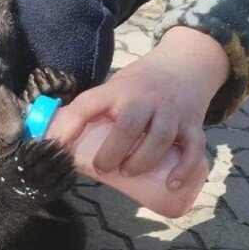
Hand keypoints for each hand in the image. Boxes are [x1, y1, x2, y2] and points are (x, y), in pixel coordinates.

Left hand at [47, 26, 228, 188]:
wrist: (184, 65)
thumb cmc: (140, 84)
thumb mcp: (114, 87)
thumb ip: (92, 109)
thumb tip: (55, 138)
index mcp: (118, 90)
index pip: (89, 104)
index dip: (69, 126)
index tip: (56, 148)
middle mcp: (145, 99)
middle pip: (128, 126)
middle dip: (112, 152)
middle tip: (102, 168)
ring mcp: (171, 111)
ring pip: (160, 138)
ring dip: (142, 161)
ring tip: (129, 173)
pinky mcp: (192, 123)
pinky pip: (193, 148)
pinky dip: (184, 168)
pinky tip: (172, 184)